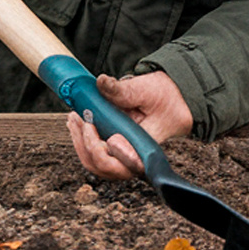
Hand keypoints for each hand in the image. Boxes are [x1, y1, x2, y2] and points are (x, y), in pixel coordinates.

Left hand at [66, 72, 193, 180]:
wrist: (174, 96)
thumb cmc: (166, 96)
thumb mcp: (146, 89)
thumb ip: (123, 90)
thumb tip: (101, 83)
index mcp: (146, 149)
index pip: (122, 165)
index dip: (102, 153)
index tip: (91, 127)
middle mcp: (135, 158)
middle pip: (104, 167)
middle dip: (85, 144)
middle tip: (77, 118)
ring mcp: (126, 156)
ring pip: (98, 164)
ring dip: (81, 143)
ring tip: (74, 119)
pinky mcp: (119, 149)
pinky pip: (98, 155)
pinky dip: (85, 141)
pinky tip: (79, 124)